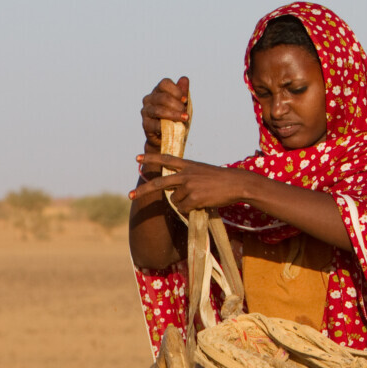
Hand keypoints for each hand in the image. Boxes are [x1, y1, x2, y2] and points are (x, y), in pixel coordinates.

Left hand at [131, 153, 254, 214]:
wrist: (237, 183)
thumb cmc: (222, 180)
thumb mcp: (202, 172)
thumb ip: (187, 178)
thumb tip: (174, 196)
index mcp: (188, 165)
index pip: (166, 159)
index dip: (151, 158)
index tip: (137, 158)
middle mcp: (186, 174)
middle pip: (159, 183)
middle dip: (143, 190)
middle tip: (130, 195)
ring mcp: (189, 186)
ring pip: (175, 200)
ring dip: (183, 203)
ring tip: (200, 198)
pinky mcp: (194, 198)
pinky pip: (183, 209)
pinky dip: (189, 210)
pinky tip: (201, 204)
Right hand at [140, 77, 189, 164]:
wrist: (169, 137)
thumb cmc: (175, 117)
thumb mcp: (182, 104)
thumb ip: (183, 92)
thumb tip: (184, 79)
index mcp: (158, 91)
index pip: (164, 83)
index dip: (176, 90)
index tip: (185, 100)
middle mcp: (149, 99)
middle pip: (162, 97)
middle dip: (177, 105)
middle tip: (186, 113)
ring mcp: (146, 112)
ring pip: (158, 110)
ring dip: (173, 115)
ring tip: (184, 119)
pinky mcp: (145, 125)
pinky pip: (155, 124)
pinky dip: (165, 126)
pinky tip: (174, 127)